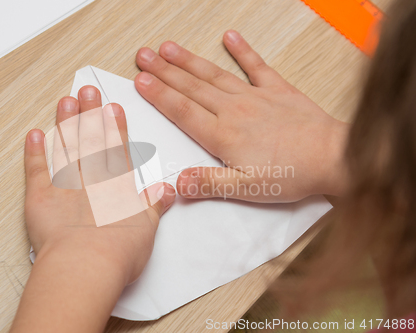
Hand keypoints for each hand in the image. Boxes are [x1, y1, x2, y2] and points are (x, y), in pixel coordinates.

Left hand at [11, 86, 175, 332]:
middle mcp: (92, 181)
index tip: (112, 108)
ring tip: (66, 102)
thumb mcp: (147, 229)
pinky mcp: (41, 198)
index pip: (118, 150)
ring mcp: (65, 186)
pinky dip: (34, 152)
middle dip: (90, 115)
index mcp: (118, 188)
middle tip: (87, 91)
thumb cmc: (118, 253)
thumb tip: (166, 190)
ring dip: (66, 124)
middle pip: (91, 142)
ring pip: (66, 149)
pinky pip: (36, 170)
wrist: (86, 266)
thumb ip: (154, 205)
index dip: (115, 127)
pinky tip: (35, 134)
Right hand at [134, 30, 349, 202]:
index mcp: (223, 135)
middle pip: (191, 87)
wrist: (332, 157)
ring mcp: (254, 96)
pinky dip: (243, 51)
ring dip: (189, 60)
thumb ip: (210, 183)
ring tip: (169, 48)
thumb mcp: (247, 189)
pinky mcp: (277, 89)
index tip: (140, 80)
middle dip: (164, 71)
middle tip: (144, 56)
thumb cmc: (292, 174)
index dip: (158, 94)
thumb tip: (178, 183)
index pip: (182, 110)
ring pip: (214, 75)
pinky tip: (230, 37)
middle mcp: (234, 110)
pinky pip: (256, 66)